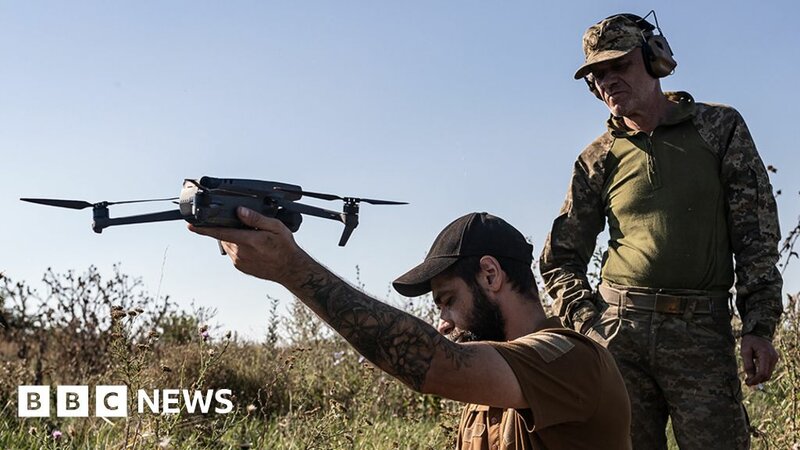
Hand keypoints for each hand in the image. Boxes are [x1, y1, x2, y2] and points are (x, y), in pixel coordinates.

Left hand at [188, 207, 304, 283]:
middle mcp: (241, 252)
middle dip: (231, 228)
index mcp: (249, 241)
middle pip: (225, 235)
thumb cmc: (284, 247)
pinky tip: (254, 247)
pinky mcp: (240, 267)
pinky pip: (233, 252)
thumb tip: (240, 211)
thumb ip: (256, 218)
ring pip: (228, 243)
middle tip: (249, 228)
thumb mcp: (276, 227)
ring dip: (235, 238)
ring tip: (255, 238)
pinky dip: (239, 246)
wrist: (289, 269)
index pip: (221, 232)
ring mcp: (239, 261)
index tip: (190, 225)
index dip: (203, 229)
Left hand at [740, 334, 778, 385]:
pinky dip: (762, 373)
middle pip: (767, 375)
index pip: (763, 372)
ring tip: (749, 378)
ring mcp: (775, 358)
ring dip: (759, 378)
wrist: (758, 332)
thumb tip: (750, 377)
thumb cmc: (749, 341)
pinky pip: (769, 370)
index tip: (747, 383)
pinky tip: (754, 373)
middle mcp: (773, 357)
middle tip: (747, 382)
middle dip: (757, 380)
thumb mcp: (745, 351)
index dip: (755, 380)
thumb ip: (748, 364)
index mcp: (765, 354)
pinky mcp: (774, 359)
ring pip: (768, 374)